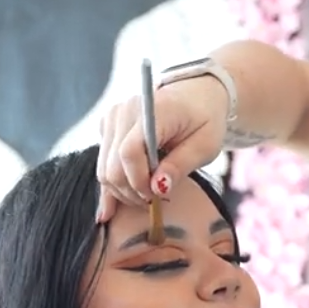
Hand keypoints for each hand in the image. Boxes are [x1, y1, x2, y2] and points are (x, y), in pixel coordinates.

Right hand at [96, 75, 229, 222]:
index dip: (139, 181)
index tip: (157, 195)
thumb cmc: (204, 119)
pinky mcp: (108, 127)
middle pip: (112, 165)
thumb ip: (180, 165)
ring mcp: (112, 118)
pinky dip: (110, 187)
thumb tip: (158, 188)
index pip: (129, 152)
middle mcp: (124, 112)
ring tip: (147, 197)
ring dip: (123, 191)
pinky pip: (103, 164)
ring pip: (105, 169)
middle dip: (131, 191)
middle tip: (154, 201)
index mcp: (152, 111)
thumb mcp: (205, 145)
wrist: (195, 94)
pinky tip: (106, 212)